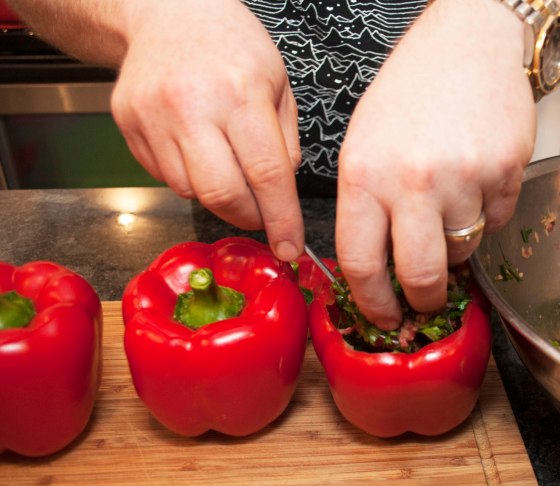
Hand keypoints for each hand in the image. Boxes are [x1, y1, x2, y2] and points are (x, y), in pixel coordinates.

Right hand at [112, 0, 303, 260]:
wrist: (168, 11)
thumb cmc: (231, 45)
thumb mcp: (278, 84)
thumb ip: (285, 143)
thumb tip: (282, 194)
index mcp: (240, 93)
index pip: (266, 175)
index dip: (281, 220)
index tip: (289, 246)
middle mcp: (193, 106)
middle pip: (221, 195)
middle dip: (247, 217)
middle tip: (261, 214)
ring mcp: (153, 116)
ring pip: (190, 191)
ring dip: (216, 195)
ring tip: (226, 162)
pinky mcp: (129, 123)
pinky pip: (164, 176)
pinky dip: (189, 177)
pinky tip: (198, 148)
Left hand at [336, 0, 534, 328]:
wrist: (471, 42)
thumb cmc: (413, 91)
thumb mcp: (364, 142)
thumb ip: (366, 205)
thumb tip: (376, 270)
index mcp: (364, 173)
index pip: (360, 263)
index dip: (373, 303)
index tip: (384, 316)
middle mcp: (412, 179)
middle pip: (420, 276)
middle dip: (424, 299)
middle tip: (426, 300)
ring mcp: (464, 177)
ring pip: (463, 249)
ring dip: (456, 243)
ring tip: (451, 201)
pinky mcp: (506, 173)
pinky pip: (497, 221)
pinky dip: (488, 211)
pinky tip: (477, 176)